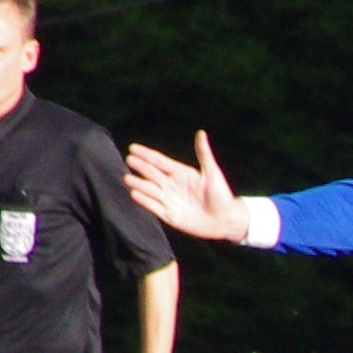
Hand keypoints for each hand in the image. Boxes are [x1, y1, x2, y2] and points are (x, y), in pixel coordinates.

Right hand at [125, 131, 248, 241]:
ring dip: (139, 184)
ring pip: (150, 190)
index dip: (146, 155)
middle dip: (140, 167)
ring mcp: (170, 200)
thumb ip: (204, 154)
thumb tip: (201, 133)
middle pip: (152, 174)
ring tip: (127, 178)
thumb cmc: (222, 195)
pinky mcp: (170, 215)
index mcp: (181, 173)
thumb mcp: (212, 172)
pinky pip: (154, 207)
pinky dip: (144, 201)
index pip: (160, 161)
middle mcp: (173, 185)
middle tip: (128, 160)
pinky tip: (134, 194)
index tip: (132, 148)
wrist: (225, 220)